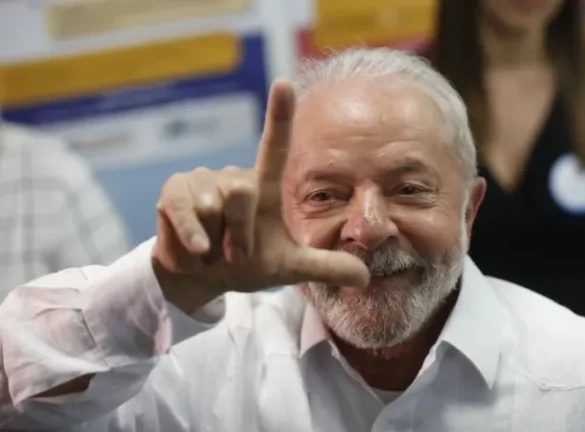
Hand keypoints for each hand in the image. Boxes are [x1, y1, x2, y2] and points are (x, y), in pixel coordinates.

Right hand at [153, 79, 369, 309]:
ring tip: (212, 251)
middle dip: (240, 238)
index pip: (275, 147)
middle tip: (236, 255)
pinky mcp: (174, 192)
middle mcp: (235, 177)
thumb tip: (365, 277)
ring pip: (212, 208)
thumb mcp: (288, 269)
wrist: (199, 280)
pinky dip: (192, 239)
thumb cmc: (246, 264)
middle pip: (242, 195)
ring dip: (216, 244)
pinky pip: (185, 213)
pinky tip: (195, 251)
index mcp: (264, 188)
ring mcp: (202, 181)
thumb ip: (324, 268)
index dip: (279, 116)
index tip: (284, 83)